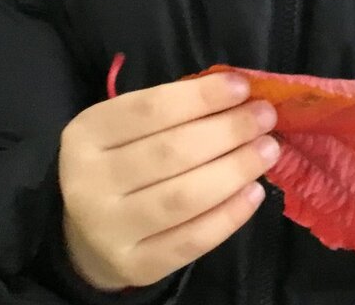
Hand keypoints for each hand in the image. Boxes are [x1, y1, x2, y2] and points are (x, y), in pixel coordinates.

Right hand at [59, 72, 280, 289]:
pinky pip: (191, 240)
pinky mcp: (134, 266)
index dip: (200, 97)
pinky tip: (254, 192)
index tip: (242, 87)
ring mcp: (109, 229)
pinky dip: (229, 215)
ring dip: (235, 169)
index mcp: (86, 135)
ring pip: (183, 197)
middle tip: (265, 117)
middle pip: (170, 152)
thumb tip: (238, 96)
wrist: (87, 236)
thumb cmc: (119, 165)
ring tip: (267, 150)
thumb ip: (172, 113)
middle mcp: (89, 182)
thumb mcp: (126, 131)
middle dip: (227, 130)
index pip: (149, 109)